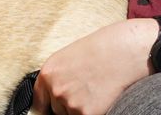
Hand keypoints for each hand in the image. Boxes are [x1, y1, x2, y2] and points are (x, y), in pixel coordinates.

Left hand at [32, 18, 156, 114]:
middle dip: (68, 106)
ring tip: (95, 91)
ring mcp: (71, 103)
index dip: (46, 107)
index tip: (50, 110)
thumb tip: (52, 97)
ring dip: (81, 110)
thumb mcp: (66, 60)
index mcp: (47, 74)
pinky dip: (95, 112)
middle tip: (85, 91)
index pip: (38, 103)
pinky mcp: (88, 113)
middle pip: (57, 111)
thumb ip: (56, 79)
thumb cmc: (98, 52)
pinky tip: (102, 99)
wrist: (122, 53)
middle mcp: (56, 90)